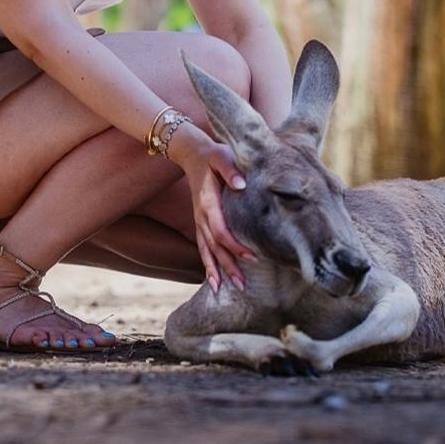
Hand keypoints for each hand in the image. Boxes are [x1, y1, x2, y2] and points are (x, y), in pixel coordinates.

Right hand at [171, 130, 256, 291]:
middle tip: (242, 285)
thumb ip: (230, 169)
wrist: (192, 153)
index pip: (221, 230)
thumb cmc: (212, 155)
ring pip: (205, 249)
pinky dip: (206, 263)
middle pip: (213, 246)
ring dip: (215, 270)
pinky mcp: (200, 221)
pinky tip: (212, 279)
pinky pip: (202, 246)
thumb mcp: (221, 156)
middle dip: (227, 266)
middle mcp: (201, 215)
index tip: (252, 257)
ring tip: (222, 290)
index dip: (234, 246)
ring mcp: (198, 219)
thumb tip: (242, 185)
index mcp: (208, 202)